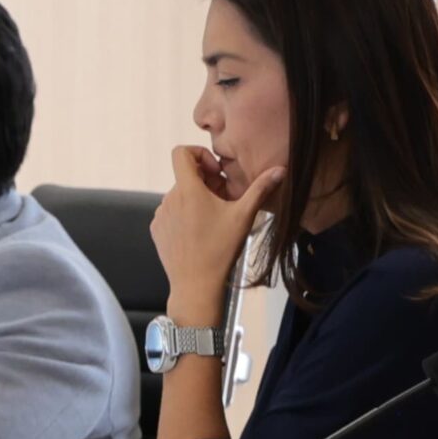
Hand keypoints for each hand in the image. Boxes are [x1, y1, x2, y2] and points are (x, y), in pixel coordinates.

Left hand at [150, 146, 283, 314]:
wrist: (196, 285)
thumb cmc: (220, 250)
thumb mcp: (243, 217)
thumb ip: (260, 189)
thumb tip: (280, 169)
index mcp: (188, 190)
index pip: (181, 153)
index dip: (199, 155)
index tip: (216, 173)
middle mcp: (169, 199)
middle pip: (186, 177)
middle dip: (206, 183)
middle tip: (225, 202)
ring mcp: (160, 215)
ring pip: (180, 196)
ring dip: (196, 200)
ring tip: (214, 220)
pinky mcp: (157, 230)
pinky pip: (171, 213)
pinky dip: (185, 215)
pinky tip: (200, 233)